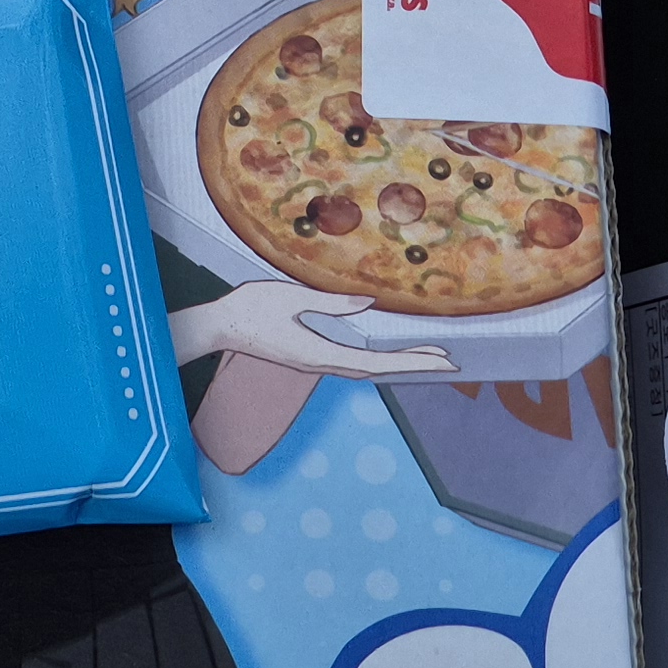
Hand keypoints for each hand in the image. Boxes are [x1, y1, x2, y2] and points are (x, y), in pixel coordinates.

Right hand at [178, 277, 455, 378]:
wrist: (217, 326)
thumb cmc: (248, 308)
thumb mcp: (290, 297)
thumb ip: (330, 303)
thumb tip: (370, 303)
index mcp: (319, 353)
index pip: (376, 363)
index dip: (411, 362)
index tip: (441, 360)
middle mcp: (321, 363)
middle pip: (377, 370)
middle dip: (414, 365)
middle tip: (450, 361)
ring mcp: (315, 361)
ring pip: (366, 368)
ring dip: (398, 364)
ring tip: (426, 356)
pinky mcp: (309, 355)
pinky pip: (353, 362)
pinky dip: (378, 360)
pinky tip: (386, 354)